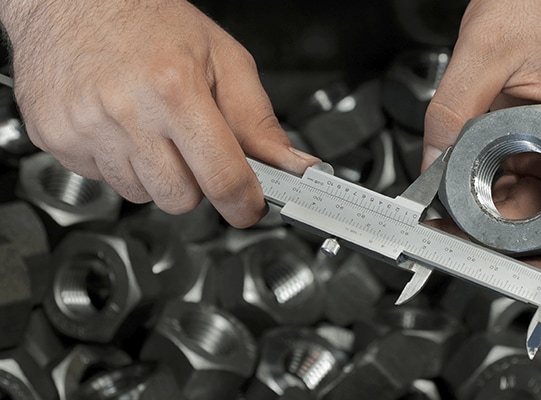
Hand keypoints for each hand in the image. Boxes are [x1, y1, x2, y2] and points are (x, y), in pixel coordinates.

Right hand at [1, 0, 318, 226]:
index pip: (223, 179)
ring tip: (150, 125)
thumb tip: (291, 165)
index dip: (245, 204)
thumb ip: (258, 120)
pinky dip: (119, 162)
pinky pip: (103, 180)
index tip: (249, 206)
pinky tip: (119, 125)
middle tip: (192, 144)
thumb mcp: (222, 58)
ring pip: (141, 194)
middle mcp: (126, 111)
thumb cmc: (147, 18)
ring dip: (156, 172)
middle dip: (196, 182)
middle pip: (181, 199)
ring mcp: (84, 127)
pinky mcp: (55, 138)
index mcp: (175, 88)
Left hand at [423, 0, 540, 265]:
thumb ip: (452, 110)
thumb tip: (433, 165)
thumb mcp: (481, 55)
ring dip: (509, 220)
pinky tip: (468, 197)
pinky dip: (496, 197)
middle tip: (492, 248)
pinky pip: (522, 182)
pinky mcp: (537, 139)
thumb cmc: (530, 3)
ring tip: (467, 223)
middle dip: (537, 237)